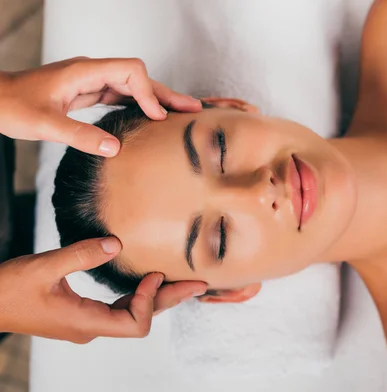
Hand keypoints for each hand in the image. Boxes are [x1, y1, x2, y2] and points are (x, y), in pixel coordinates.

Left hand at [0, 57, 202, 155]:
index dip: (149, 93)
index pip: (131, 72)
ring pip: (132, 87)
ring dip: (156, 100)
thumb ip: (80, 136)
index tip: (157, 117)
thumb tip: (116, 149)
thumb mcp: (45, 125)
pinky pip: (121, 96)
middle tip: (193, 109)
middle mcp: (91, 73)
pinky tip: (149, 118)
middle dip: (166, 93)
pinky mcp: (87, 93)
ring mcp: (90, 82)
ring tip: (179, 114)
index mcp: (84, 72)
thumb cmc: (12, 106)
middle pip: (139, 77)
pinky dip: (139, 105)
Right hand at [0, 237, 206, 343]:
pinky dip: (139, 293)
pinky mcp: (84, 313)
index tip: (154, 272)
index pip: (134, 324)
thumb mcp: (43, 268)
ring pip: (133, 312)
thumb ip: (81, 254)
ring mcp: (88, 322)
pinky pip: (121, 306)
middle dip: (170, 298)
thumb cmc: (7, 290)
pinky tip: (150, 279)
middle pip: (142, 317)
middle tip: (200, 283)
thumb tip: (117, 243)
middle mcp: (91, 327)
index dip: (150, 300)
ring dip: (158, 296)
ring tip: (184, 280)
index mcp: (85, 323)